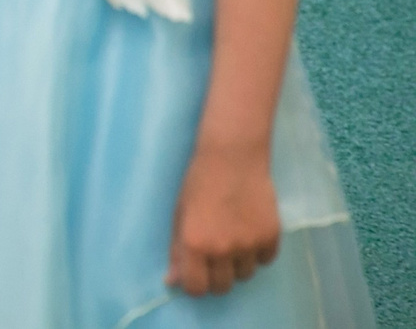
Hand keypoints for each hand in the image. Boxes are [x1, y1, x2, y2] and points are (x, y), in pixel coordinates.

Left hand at [168, 142, 281, 295]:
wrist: (232, 158)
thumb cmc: (198, 183)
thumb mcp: (179, 215)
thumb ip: (177, 250)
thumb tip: (172, 282)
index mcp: (195, 244)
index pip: (196, 288)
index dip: (194, 284)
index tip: (195, 273)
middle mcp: (223, 249)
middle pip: (222, 287)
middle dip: (216, 277)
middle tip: (214, 257)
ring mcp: (250, 245)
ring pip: (245, 275)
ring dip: (237, 264)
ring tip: (232, 238)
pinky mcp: (272, 237)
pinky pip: (265, 261)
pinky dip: (257, 253)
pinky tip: (249, 232)